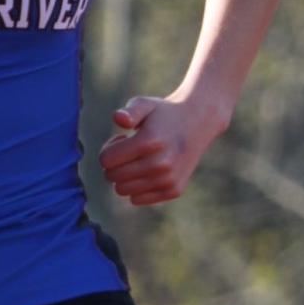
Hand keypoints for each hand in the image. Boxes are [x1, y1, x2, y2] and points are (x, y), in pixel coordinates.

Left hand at [98, 93, 226, 205]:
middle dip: (114, 164)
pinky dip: (137, 187)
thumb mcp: (145, 104)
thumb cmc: (163, 114)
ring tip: (139, 160)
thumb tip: (118, 118)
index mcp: (149, 142)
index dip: (109, 149)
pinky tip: (148, 171)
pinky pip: (136, 199)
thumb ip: (130, 110)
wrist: (198, 122)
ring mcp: (167, 180)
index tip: (122, 140)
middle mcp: (159, 164)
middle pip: (112, 176)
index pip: (106, 160)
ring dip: (124, 176)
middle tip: (130, 151)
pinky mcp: (173, 190)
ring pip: (122, 190)